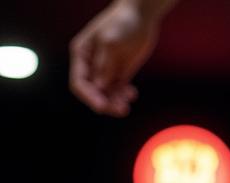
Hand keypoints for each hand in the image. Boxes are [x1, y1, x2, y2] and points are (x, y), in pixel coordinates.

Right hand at [69, 1, 159, 115]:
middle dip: (105, 103)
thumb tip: (100, 85)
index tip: (101, 106)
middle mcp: (91, 64)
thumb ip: (105, 63)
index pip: (79, 81)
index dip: (88, 96)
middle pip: (93, 92)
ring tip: (126, 104)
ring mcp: (106, 69)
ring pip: (106, 95)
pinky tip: (132, 93)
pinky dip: (123, 97)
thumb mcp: (111, 40)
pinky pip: (118, 91)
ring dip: (115, 103)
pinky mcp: (121, 73)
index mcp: (82, 53)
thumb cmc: (122, 22)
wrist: (140, 15)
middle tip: (121, 109)